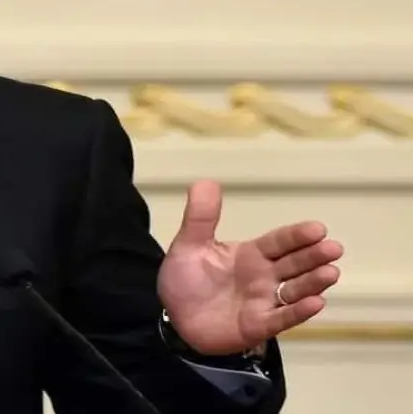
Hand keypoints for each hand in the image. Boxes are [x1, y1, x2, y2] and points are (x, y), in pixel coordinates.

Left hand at [157, 180, 343, 355]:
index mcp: (251, 254)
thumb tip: (205, 181)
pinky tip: (316, 303)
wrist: (174, 318)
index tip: (318, 228)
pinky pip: (281, 318)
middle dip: (314, 256)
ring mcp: (264, 302)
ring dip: (313, 282)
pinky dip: (298, 312)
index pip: (279, 242)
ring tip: (331, 272)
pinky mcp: (258, 326)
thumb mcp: (189, 245)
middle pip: (294, 264)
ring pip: (295, 291)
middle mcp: (264, 277)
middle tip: (334, 248)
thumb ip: (200, 218)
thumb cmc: (187, 279)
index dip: (297, 236)